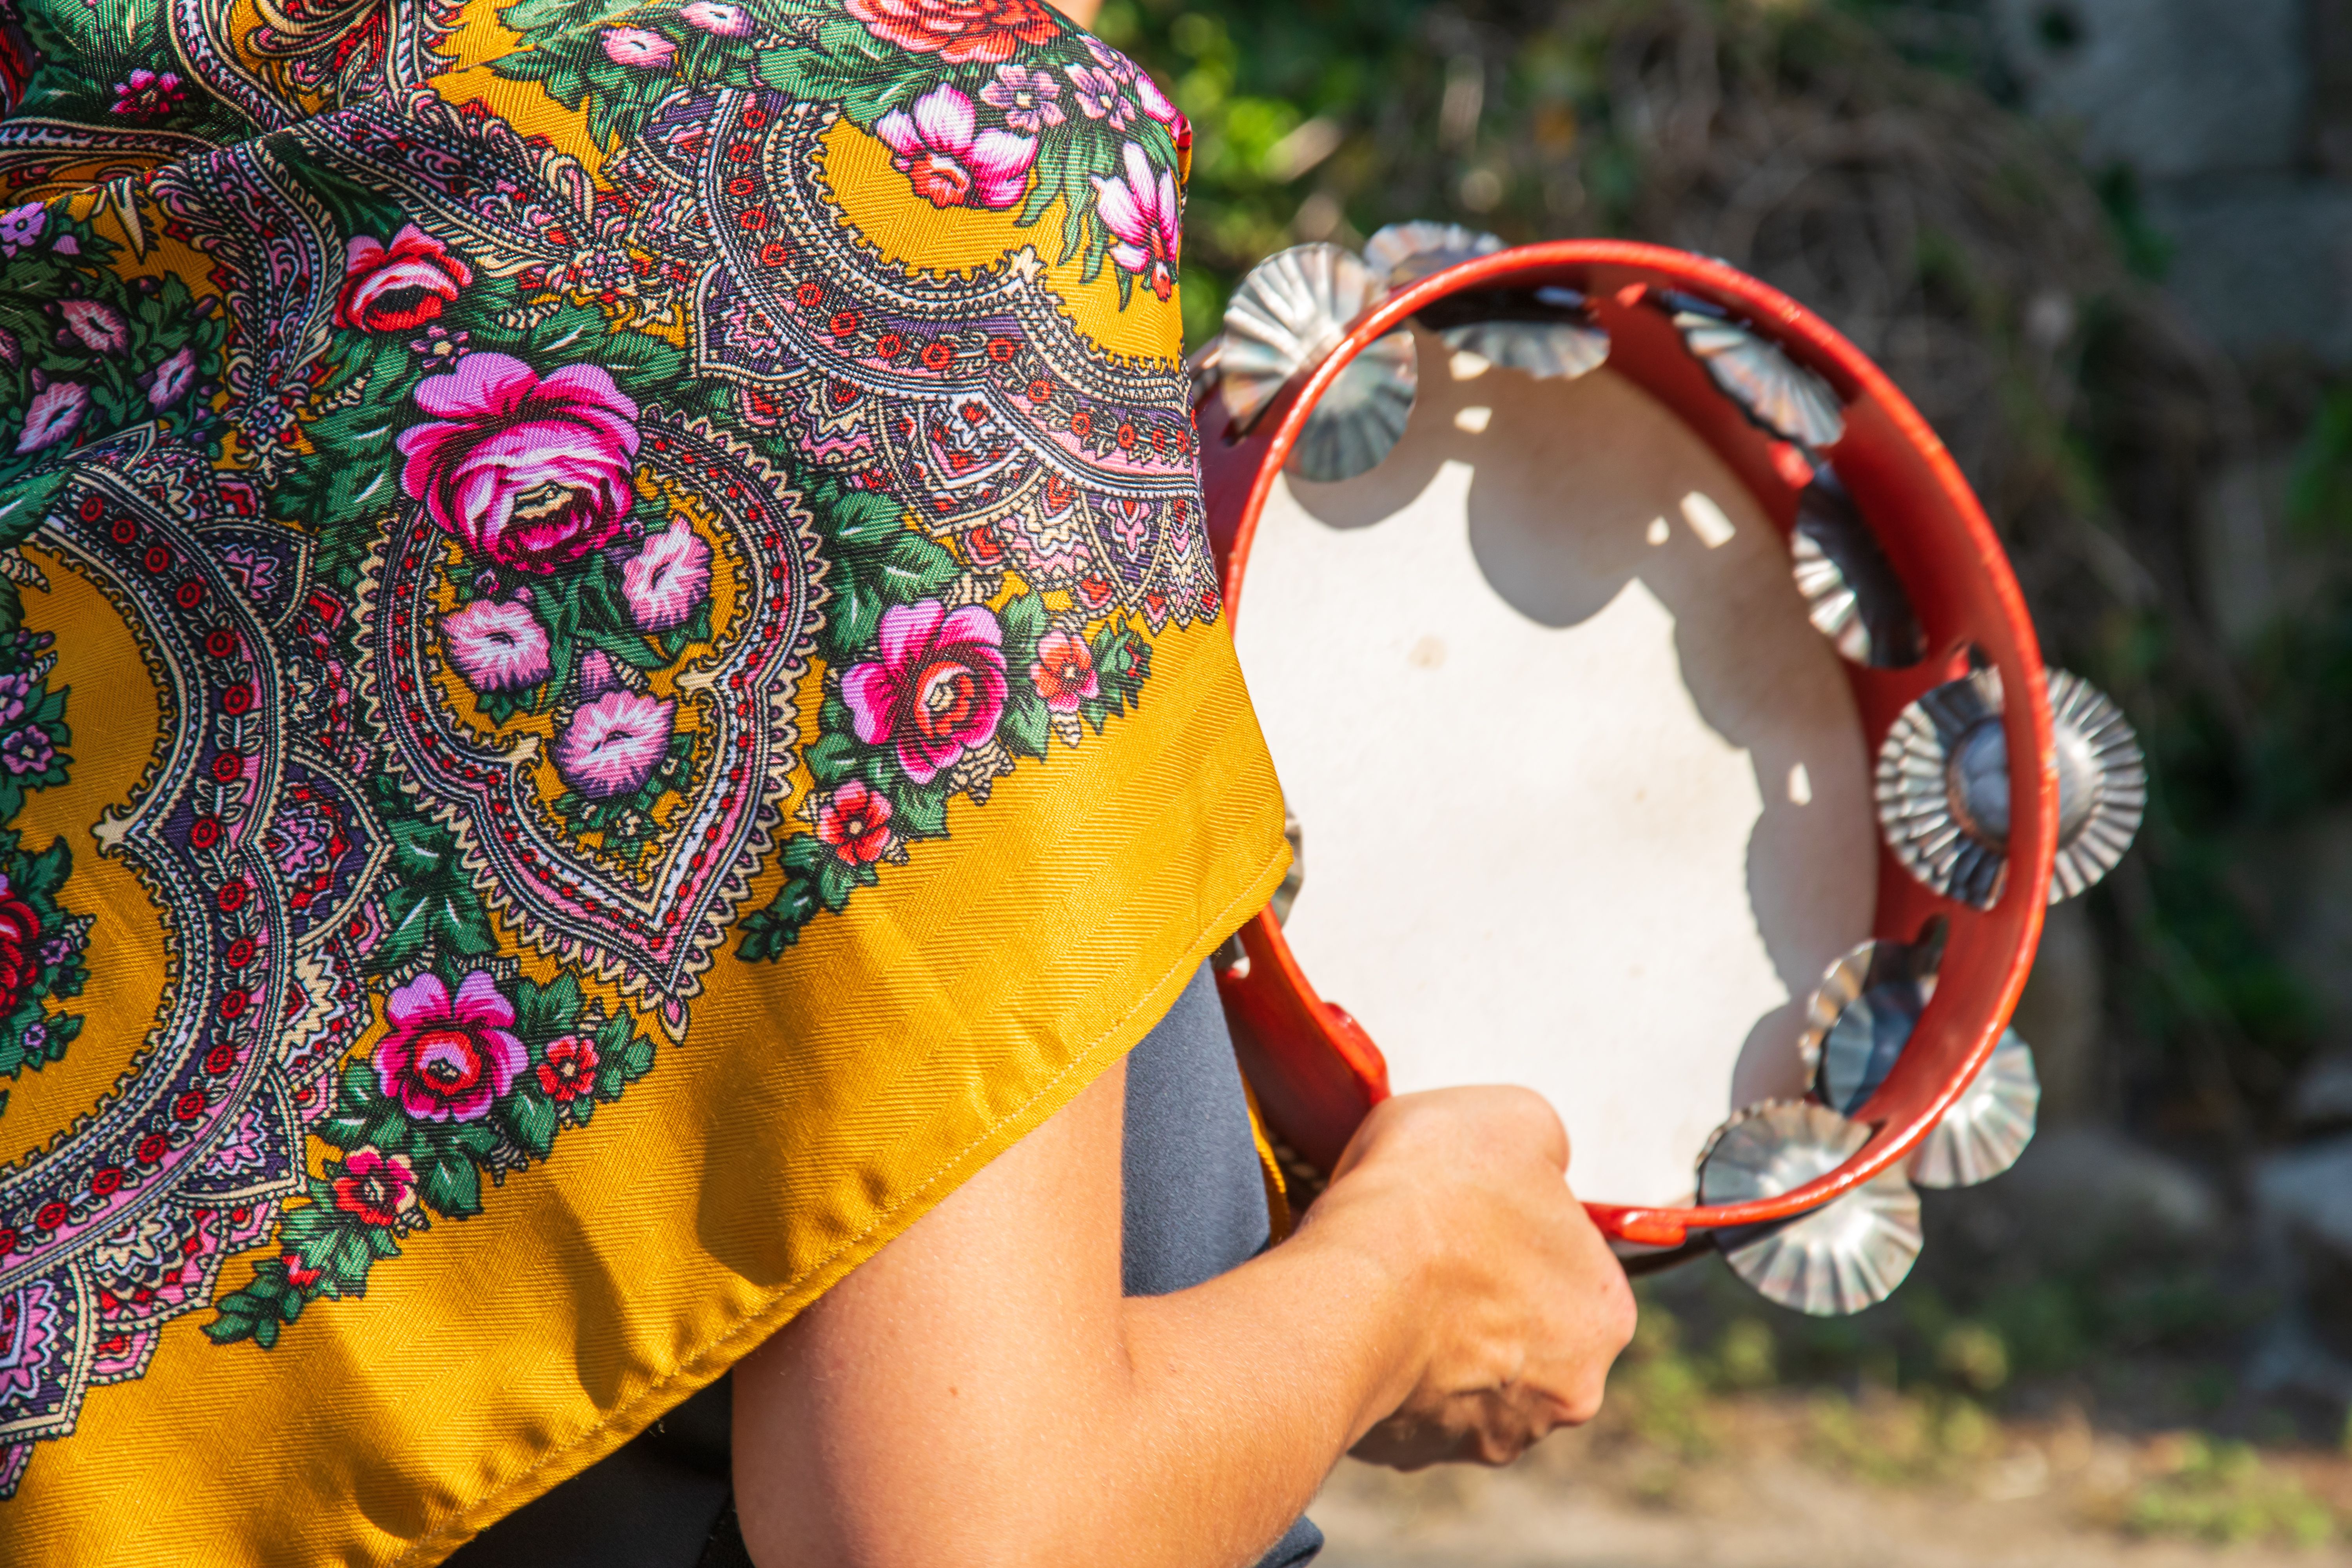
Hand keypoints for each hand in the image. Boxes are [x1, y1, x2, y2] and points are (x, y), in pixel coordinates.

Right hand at [1310, 1086, 1636, 1469]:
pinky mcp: (1417, 1453)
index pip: (1571, 1264)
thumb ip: (1544, 1147)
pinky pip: (1405, 1401)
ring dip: (1434, 1334)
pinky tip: (1361, 1324)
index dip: (1519, 1226)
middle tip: (1427, 1247)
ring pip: (1466, 1371)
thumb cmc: (1435, 1197)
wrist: (1349, 1286)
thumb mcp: (1514, 1117)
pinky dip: (1386, 1366)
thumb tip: (1538, 1162)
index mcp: (1606, 1314)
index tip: (1471, 1208)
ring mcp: (1489, 1433)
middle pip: (1524, 1328)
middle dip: (1482, 1293)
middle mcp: (1566, 1391)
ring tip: (1385, 1282)